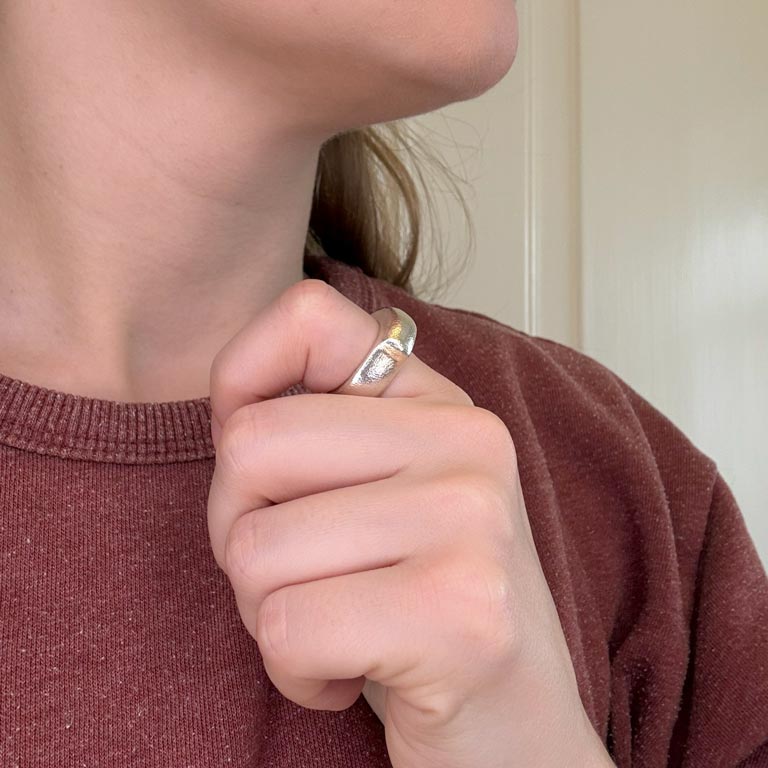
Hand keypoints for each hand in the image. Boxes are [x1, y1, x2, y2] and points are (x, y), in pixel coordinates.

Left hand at [206, 279, 613, 767]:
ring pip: (253, 550)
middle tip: (307, 575)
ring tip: (342, 627)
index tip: (265, 466)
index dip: (243, 380)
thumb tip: (233, 401)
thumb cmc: (422, 605)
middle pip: (249, 447)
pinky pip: (287, 629)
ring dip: (269, 614)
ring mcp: (472, 524)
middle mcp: (468, 444)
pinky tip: (356, 674)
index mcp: (441, 403)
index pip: (308, 315)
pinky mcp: (461, 616)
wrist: (517, 726)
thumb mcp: (377, 494)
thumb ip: (313, 428)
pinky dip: (296, 673)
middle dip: (242, 532)